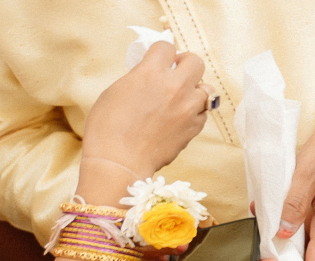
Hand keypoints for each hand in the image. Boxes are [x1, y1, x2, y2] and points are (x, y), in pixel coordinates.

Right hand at [81, 41, 210, 179]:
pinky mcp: (194, 129)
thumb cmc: (108, 127)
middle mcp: (175, 87)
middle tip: (175, 72)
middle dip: (185, 64)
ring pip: (206, 89)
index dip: (161, 52)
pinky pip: (203, 112)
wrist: (120, 160)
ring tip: (180, 97)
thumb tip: (150, 76)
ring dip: (194, 89)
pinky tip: (181, 116)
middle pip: (195, 62)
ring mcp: (188, 109)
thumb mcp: (117, 90)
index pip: (166, 47)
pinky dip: (195, 111)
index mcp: (151, 73)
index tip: (158, 59)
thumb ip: (140, 77)